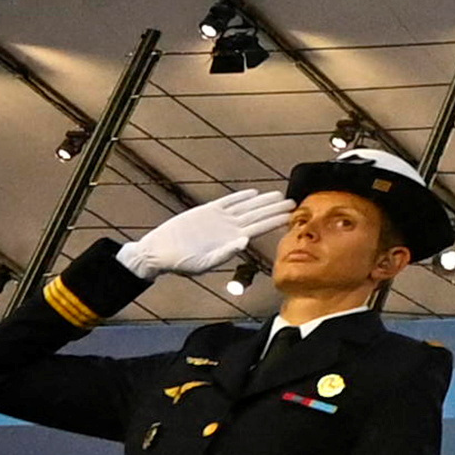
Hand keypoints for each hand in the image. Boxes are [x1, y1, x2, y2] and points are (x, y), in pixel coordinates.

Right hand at [120, 186, 289, 279]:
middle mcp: (229, 228)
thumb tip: (245, 242)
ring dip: (262, 200)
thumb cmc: (180, 263)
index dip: (274, 221)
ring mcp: (219, 219)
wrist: (159, 253)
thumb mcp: (204, 263)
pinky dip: (240, 197)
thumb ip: (224, 253)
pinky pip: (227, 202)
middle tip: (294, 201)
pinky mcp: (206, 211)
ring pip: (246, 207)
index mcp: (232, 241)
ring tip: (279, 195)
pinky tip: (253, 192)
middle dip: (275, 208)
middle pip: (257, 215)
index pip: (259, 228)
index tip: (291, 216)